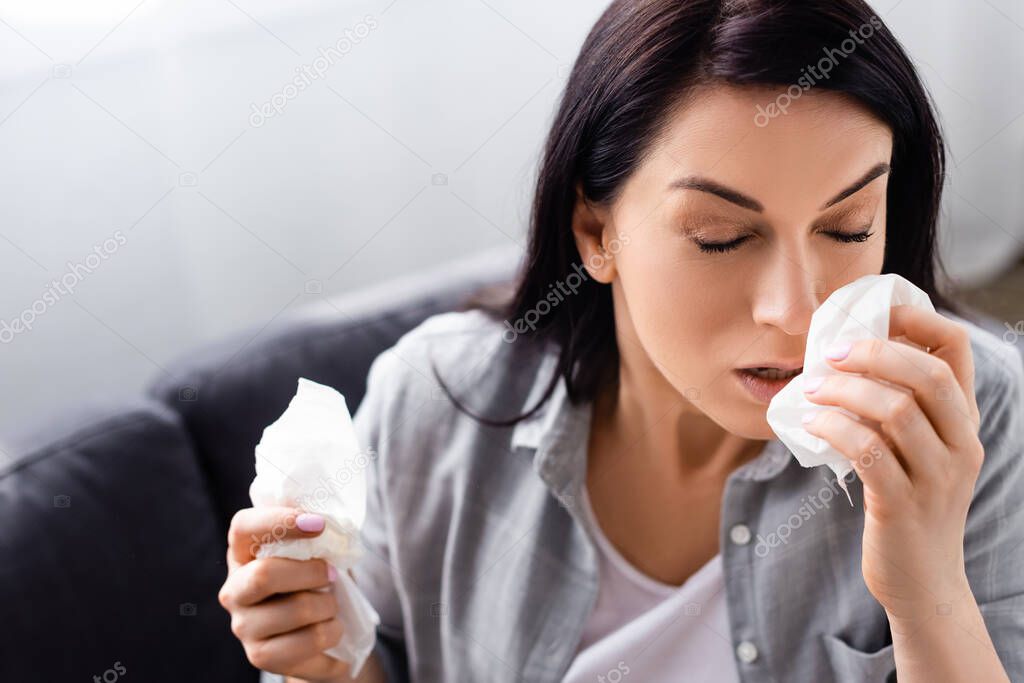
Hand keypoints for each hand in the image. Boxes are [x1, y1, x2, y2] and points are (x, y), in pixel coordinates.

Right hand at [219, 506, 351, 680]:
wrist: (321, 635)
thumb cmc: (316, 583)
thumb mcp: (316, 554)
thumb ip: (316, 538)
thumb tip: (334, 524)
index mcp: (242, 554)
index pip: (244, 527)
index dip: (279, 520)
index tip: (319, 523)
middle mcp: (234, 590)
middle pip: (264, 575)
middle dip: (312, 572)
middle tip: (332, 575)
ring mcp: (244, 626)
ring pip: (296, 610)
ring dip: (329, 605)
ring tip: (331, 606)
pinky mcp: (261, 656)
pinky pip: (309, 641)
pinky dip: (333, 631)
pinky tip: (332, 629)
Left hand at [800, 305, 982, 620]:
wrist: (923, 582)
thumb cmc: (906, 504)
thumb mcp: (915, 451)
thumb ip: (896, 409)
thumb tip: (845, 358)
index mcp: (963, 422)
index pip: (957, 350)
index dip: (916, 319)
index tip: (873, 314)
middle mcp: (960, 445)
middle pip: (929, 374)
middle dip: (873, 352)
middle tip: (830, 353)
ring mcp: (936, 477)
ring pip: (896, 411)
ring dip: (844, 391)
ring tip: (811, 390)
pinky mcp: (902, 506)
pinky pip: (868, 453)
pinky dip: (833, 429)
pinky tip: (810, 423)